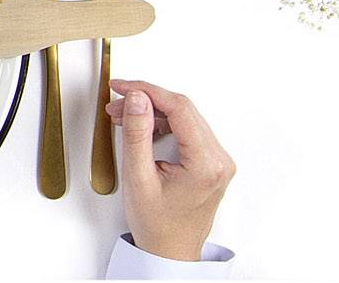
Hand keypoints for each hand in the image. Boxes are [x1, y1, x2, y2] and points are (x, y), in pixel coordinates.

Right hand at [107, 80, 233, 261]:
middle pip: (184, 110)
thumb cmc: (157, 224)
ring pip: (186, 118)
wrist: (170, 251)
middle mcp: (220, 160)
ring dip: (155, 113)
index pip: (179, 109)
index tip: (122, 87)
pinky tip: (144, 129)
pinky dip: (165, 125)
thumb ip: (137, 134)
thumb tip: (138, 99)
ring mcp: (219, 162)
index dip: (147, 91)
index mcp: (207, 163)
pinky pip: (189, 131)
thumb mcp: (138, 177)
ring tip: (125, 118)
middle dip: (148, 101)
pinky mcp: (212, 163)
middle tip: (118, 104)